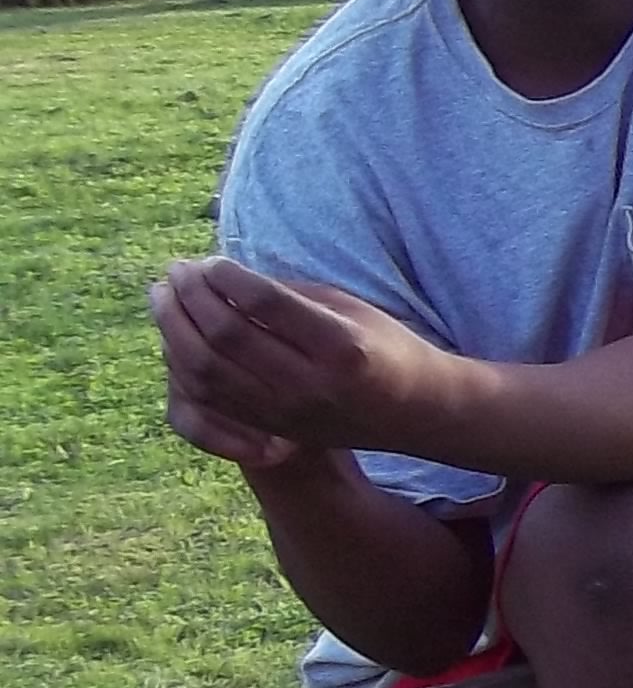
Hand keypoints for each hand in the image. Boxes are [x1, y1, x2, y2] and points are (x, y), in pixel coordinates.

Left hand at [150, 258, 452, 454]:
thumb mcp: (350, 309)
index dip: (228, 276)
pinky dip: (181, 362)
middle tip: (178, 270)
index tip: (213, 259)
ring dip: (174, 327)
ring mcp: (287, 413)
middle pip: (227, 336)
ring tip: (164, 296)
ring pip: (206, 369)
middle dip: (192, 296)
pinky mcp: (271, 428)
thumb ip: (288, 295)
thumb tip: (221, 276)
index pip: (266, 304)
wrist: (413, 413)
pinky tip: (175, 334)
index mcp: (341, 347)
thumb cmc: (384, 347)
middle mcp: (311, 385)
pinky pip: (207, 398)